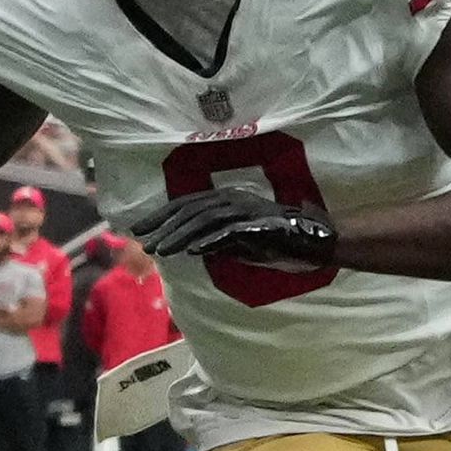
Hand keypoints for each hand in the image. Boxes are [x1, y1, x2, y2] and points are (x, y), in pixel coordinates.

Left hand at [133, 183, 338, 274]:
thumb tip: (183, 245)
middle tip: (144, 243)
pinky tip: (193, 251)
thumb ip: (210, 240)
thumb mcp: (233, 242)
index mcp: (225, 199)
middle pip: (191, 209)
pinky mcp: (261, 225)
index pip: (185, 204)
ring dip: (181, 235)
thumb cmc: (271, 241)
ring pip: (206, 219)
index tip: (138, 230)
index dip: (160, 216)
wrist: (312, 242)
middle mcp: (233, 199)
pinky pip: (232, 231)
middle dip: (164, 226)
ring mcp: (248, 211)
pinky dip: (212, 240)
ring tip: (162, 251)